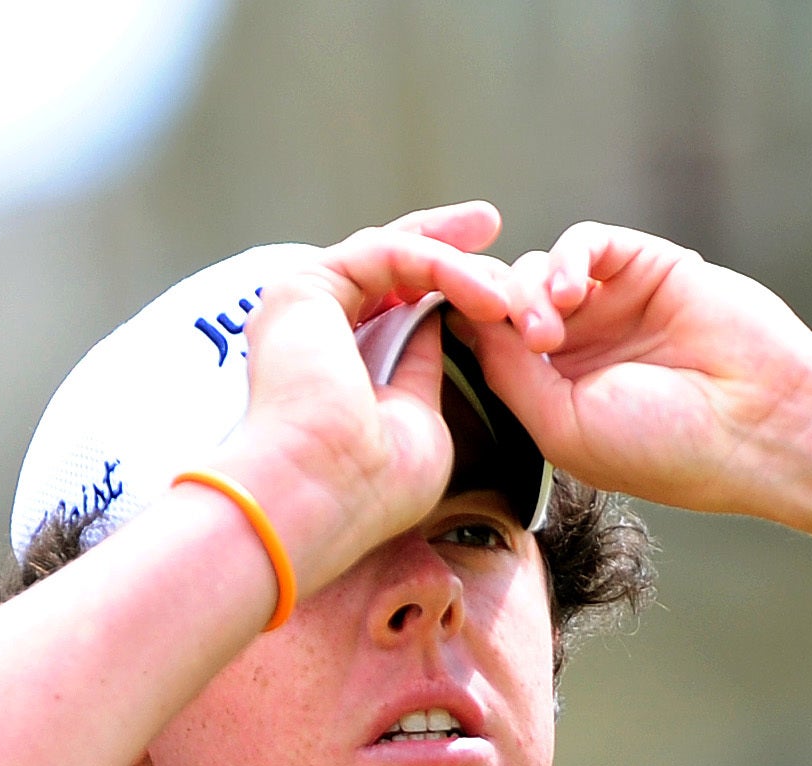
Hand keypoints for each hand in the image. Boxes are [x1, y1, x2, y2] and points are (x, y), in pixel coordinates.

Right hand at [220, 204, 561, 584]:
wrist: (325, 494)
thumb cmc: (371, 485)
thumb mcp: (421, 420)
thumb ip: (426, 372)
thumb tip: (441, 328)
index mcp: (340, 366)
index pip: (396, 307)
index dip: (447, 287)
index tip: (498, 290)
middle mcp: (317, 330)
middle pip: (390, 266)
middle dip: (447, 242)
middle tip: (492, 225)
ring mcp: (306, 307)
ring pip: (391, 255)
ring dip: (456, 259)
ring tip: (506, 285)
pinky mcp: (305, 288)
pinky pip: (384, 254)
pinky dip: (438, 265)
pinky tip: (481, 291)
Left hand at [454, 223, 811, 517]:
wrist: (756, 423)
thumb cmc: (665, 447)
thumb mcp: (561, 427)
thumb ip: (508, 374)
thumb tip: (464, 322)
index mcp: (555, 395)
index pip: (488, 346)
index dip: (464, 331)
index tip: (452, 334)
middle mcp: (580, 348)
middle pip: (503, 301)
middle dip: (495, 312)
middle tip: (525, 343)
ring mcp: (612, 306)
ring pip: (537, 269)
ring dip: (529, 293)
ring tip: (551, 332)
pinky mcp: (644, 267)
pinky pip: (584, 243)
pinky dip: (566, 258)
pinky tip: (573, 292)